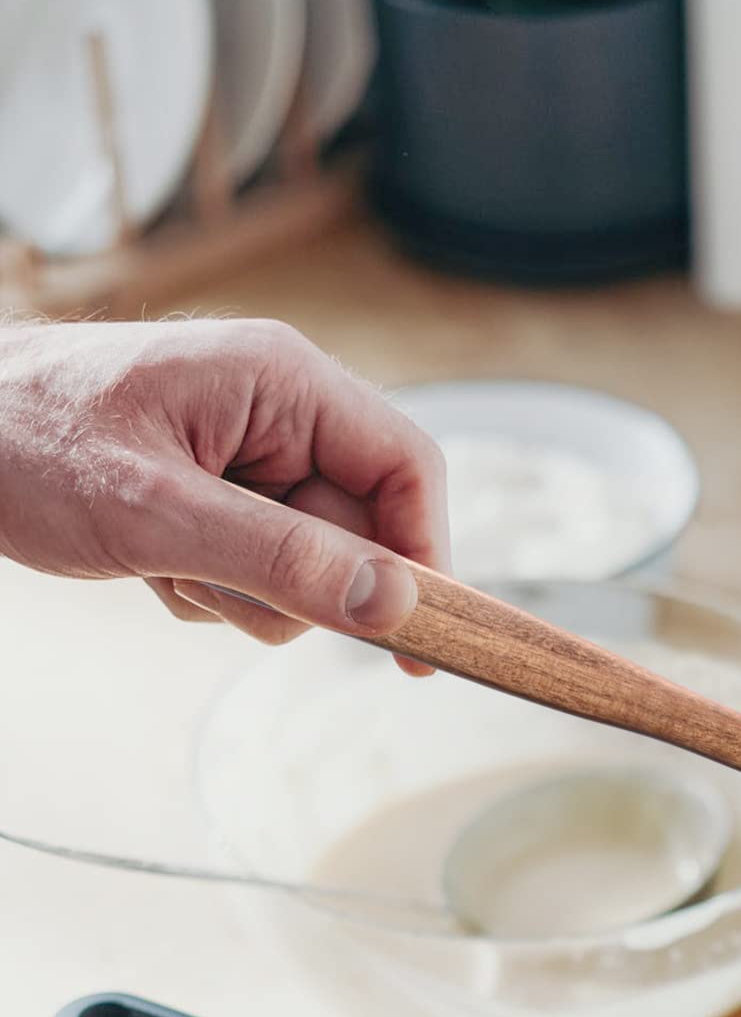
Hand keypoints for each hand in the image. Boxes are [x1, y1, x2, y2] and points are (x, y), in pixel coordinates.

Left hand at [0, 319, 448, 672]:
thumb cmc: (25, 443)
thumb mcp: (156, 512)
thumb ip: (282, 560)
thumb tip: (392, 604)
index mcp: (284, 381)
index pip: (407, 469)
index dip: (425, 555)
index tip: (419, 635)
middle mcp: (282, 413)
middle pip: (360, 530)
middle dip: (296, 582)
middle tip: (212, 585)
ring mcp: (255, 457)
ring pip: (312, 565)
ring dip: (245, 593)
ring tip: (166, 566)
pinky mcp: (227, 497)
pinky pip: (265, 573)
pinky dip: (213, 590)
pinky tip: (153, 564)